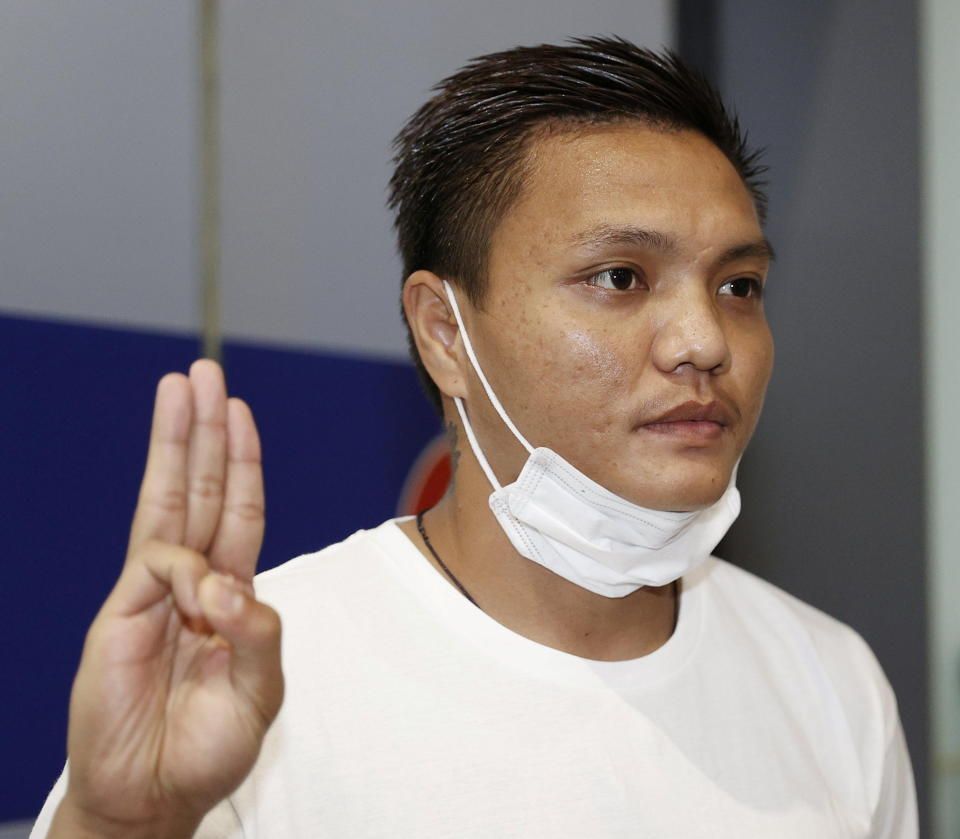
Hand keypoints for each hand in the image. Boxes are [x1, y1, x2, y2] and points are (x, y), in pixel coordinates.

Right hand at [50, 360, 282, 837]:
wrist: (153, 794)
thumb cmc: (209, 747)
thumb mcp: (260, 690)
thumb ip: (258, 632)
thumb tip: (230, 585)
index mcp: (231, 593)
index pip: (239, 510)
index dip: (242, 461)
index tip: (240, 411)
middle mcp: (193, 581)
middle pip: (202, 488)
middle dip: (204, 430)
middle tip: (203, 371)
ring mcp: (153, 591)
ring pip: (169, 501)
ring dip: (175, 443)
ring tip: (178, 387)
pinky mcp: (120, 611)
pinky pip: (157, 563)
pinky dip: (184, 569)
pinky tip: (197, 594)